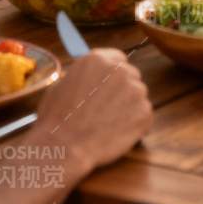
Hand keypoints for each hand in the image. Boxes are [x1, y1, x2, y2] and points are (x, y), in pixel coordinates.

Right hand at [31, 48, 150, 174]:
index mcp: (98, 59)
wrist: (65, 144)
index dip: (113, 75)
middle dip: (123, 90)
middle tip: (109, 108)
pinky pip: (145, 116)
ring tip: (110, 124)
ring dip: (129, 107)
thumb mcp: (63, 84)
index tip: (109, 86)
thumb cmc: (57, 117)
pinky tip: (118, 134)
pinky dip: (136, 125)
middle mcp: (120, 70)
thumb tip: (91, 78)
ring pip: (138, 96)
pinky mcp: (145, 112)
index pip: (118, 59)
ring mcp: (136, 90)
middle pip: (131, 76)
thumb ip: (84, 76)